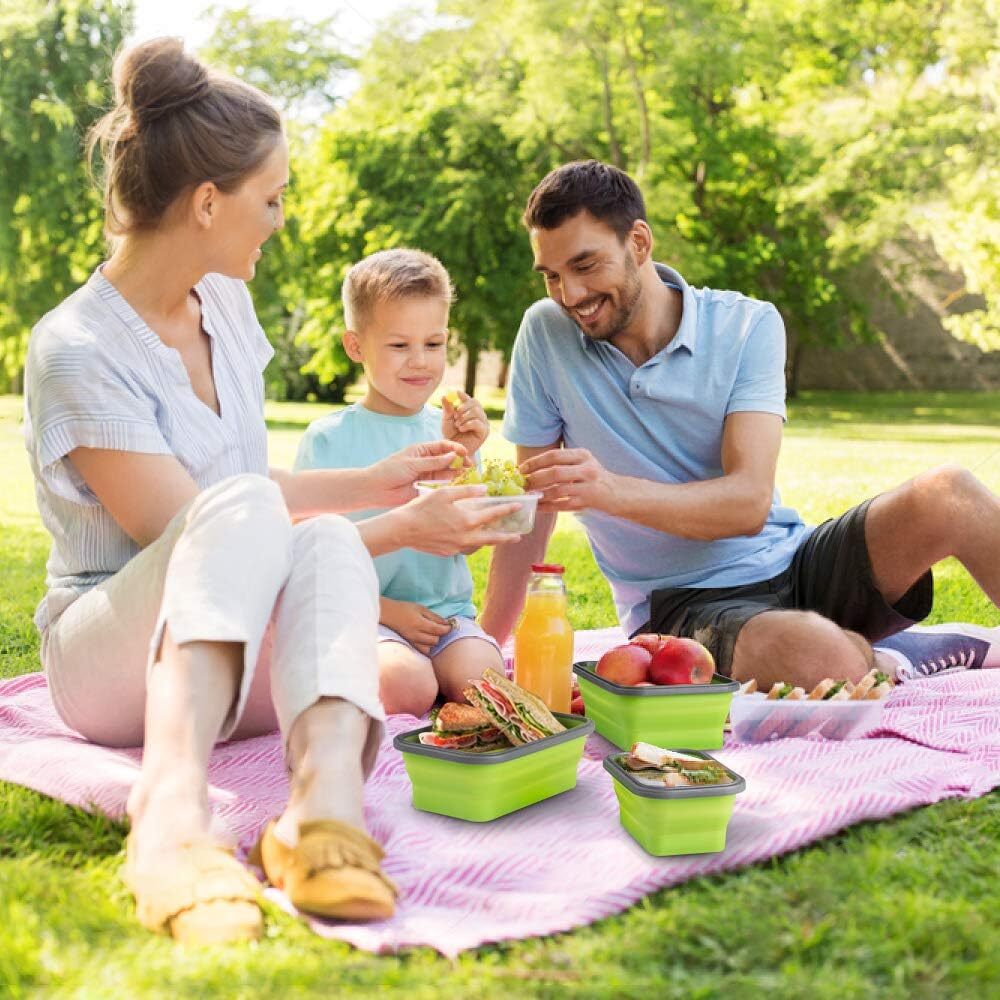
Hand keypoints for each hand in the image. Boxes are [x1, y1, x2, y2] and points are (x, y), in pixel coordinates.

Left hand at [368, 440, 467, 506]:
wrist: (376, 489)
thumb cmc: (389, 471)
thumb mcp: (412, 463)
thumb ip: (433, 461)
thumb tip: (453, 455)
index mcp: (422, 450)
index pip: (443, 446)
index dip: (455, 448)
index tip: (464, 452)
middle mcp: (427, 462)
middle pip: (448, 459)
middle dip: (460, 460)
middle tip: (471, 465)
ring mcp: (428, 475)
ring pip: (447, 472)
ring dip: (458, 472)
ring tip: (469, 473)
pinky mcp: (427, 488)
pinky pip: (442, 485)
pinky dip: (451, 484)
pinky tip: (460, 483)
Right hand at [381, 598, 452, 655]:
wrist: (389, 614)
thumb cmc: (405, 608)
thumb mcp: (421, 609)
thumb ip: (434, 617)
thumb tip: (446, 623)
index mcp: (420, 624)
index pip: (438, 630)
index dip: (447, 629)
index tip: (450, 625)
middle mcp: (416, 635)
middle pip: (435, 640)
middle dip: (440, 634)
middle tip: (441, 628)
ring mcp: (412, 641)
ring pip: (430, 647)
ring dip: (434, 640)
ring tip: (433, 633)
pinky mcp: (410, 644)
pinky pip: (423, 650)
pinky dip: (427, 646)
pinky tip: (427, 640)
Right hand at [404, 484, 523, 554]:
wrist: (403, 530)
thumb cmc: (422, 508)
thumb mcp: (445, 493)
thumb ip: (467, 491)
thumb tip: (485, 489)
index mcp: (467, 520)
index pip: (493, 514)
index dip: (507, 509)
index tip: (519, 506)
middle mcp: (465, 537)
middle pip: (492, 538)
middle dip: (507, 537)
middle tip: (518, 536)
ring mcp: (456, 547)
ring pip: (478, 544)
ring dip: (489, 541)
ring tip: (496, 537)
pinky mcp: (447, 552)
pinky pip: (464, 547)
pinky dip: (471, 542)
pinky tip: (470, 538)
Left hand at [441, 390, 488, 458]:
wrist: (455, 450)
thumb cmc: (451, 435)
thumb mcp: (447, 420)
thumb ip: (447, 409)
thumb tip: (444, 396)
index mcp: (470, 410)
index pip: (469, 399)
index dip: (463, 395)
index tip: (457, 393)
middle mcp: (478, 415)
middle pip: (475, 403)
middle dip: (463, 407)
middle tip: (455, 415)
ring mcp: (483, 423)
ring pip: (476, 411)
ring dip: (464, 417)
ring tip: (457, 425)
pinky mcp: (485, 431)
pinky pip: (478, 423)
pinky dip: (468, 424)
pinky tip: (462, 429)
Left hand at [520, 447, 617, 512]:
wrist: (617, 493)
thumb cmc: (593, 476)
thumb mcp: (582, 462)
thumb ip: (562, 462)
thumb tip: (531, 467)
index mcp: (582, 455)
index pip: (554, 456)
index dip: (535, 462)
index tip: (521, 469)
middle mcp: (587, 469)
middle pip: (555, 473)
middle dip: (535, 479)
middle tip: (522, 484)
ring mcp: (588, 487)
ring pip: (558, 490)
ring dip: (540, 494)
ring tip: (527, 496)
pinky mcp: (587, 502)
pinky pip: (562, 505)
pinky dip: (548, 506)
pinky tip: (538, 507)